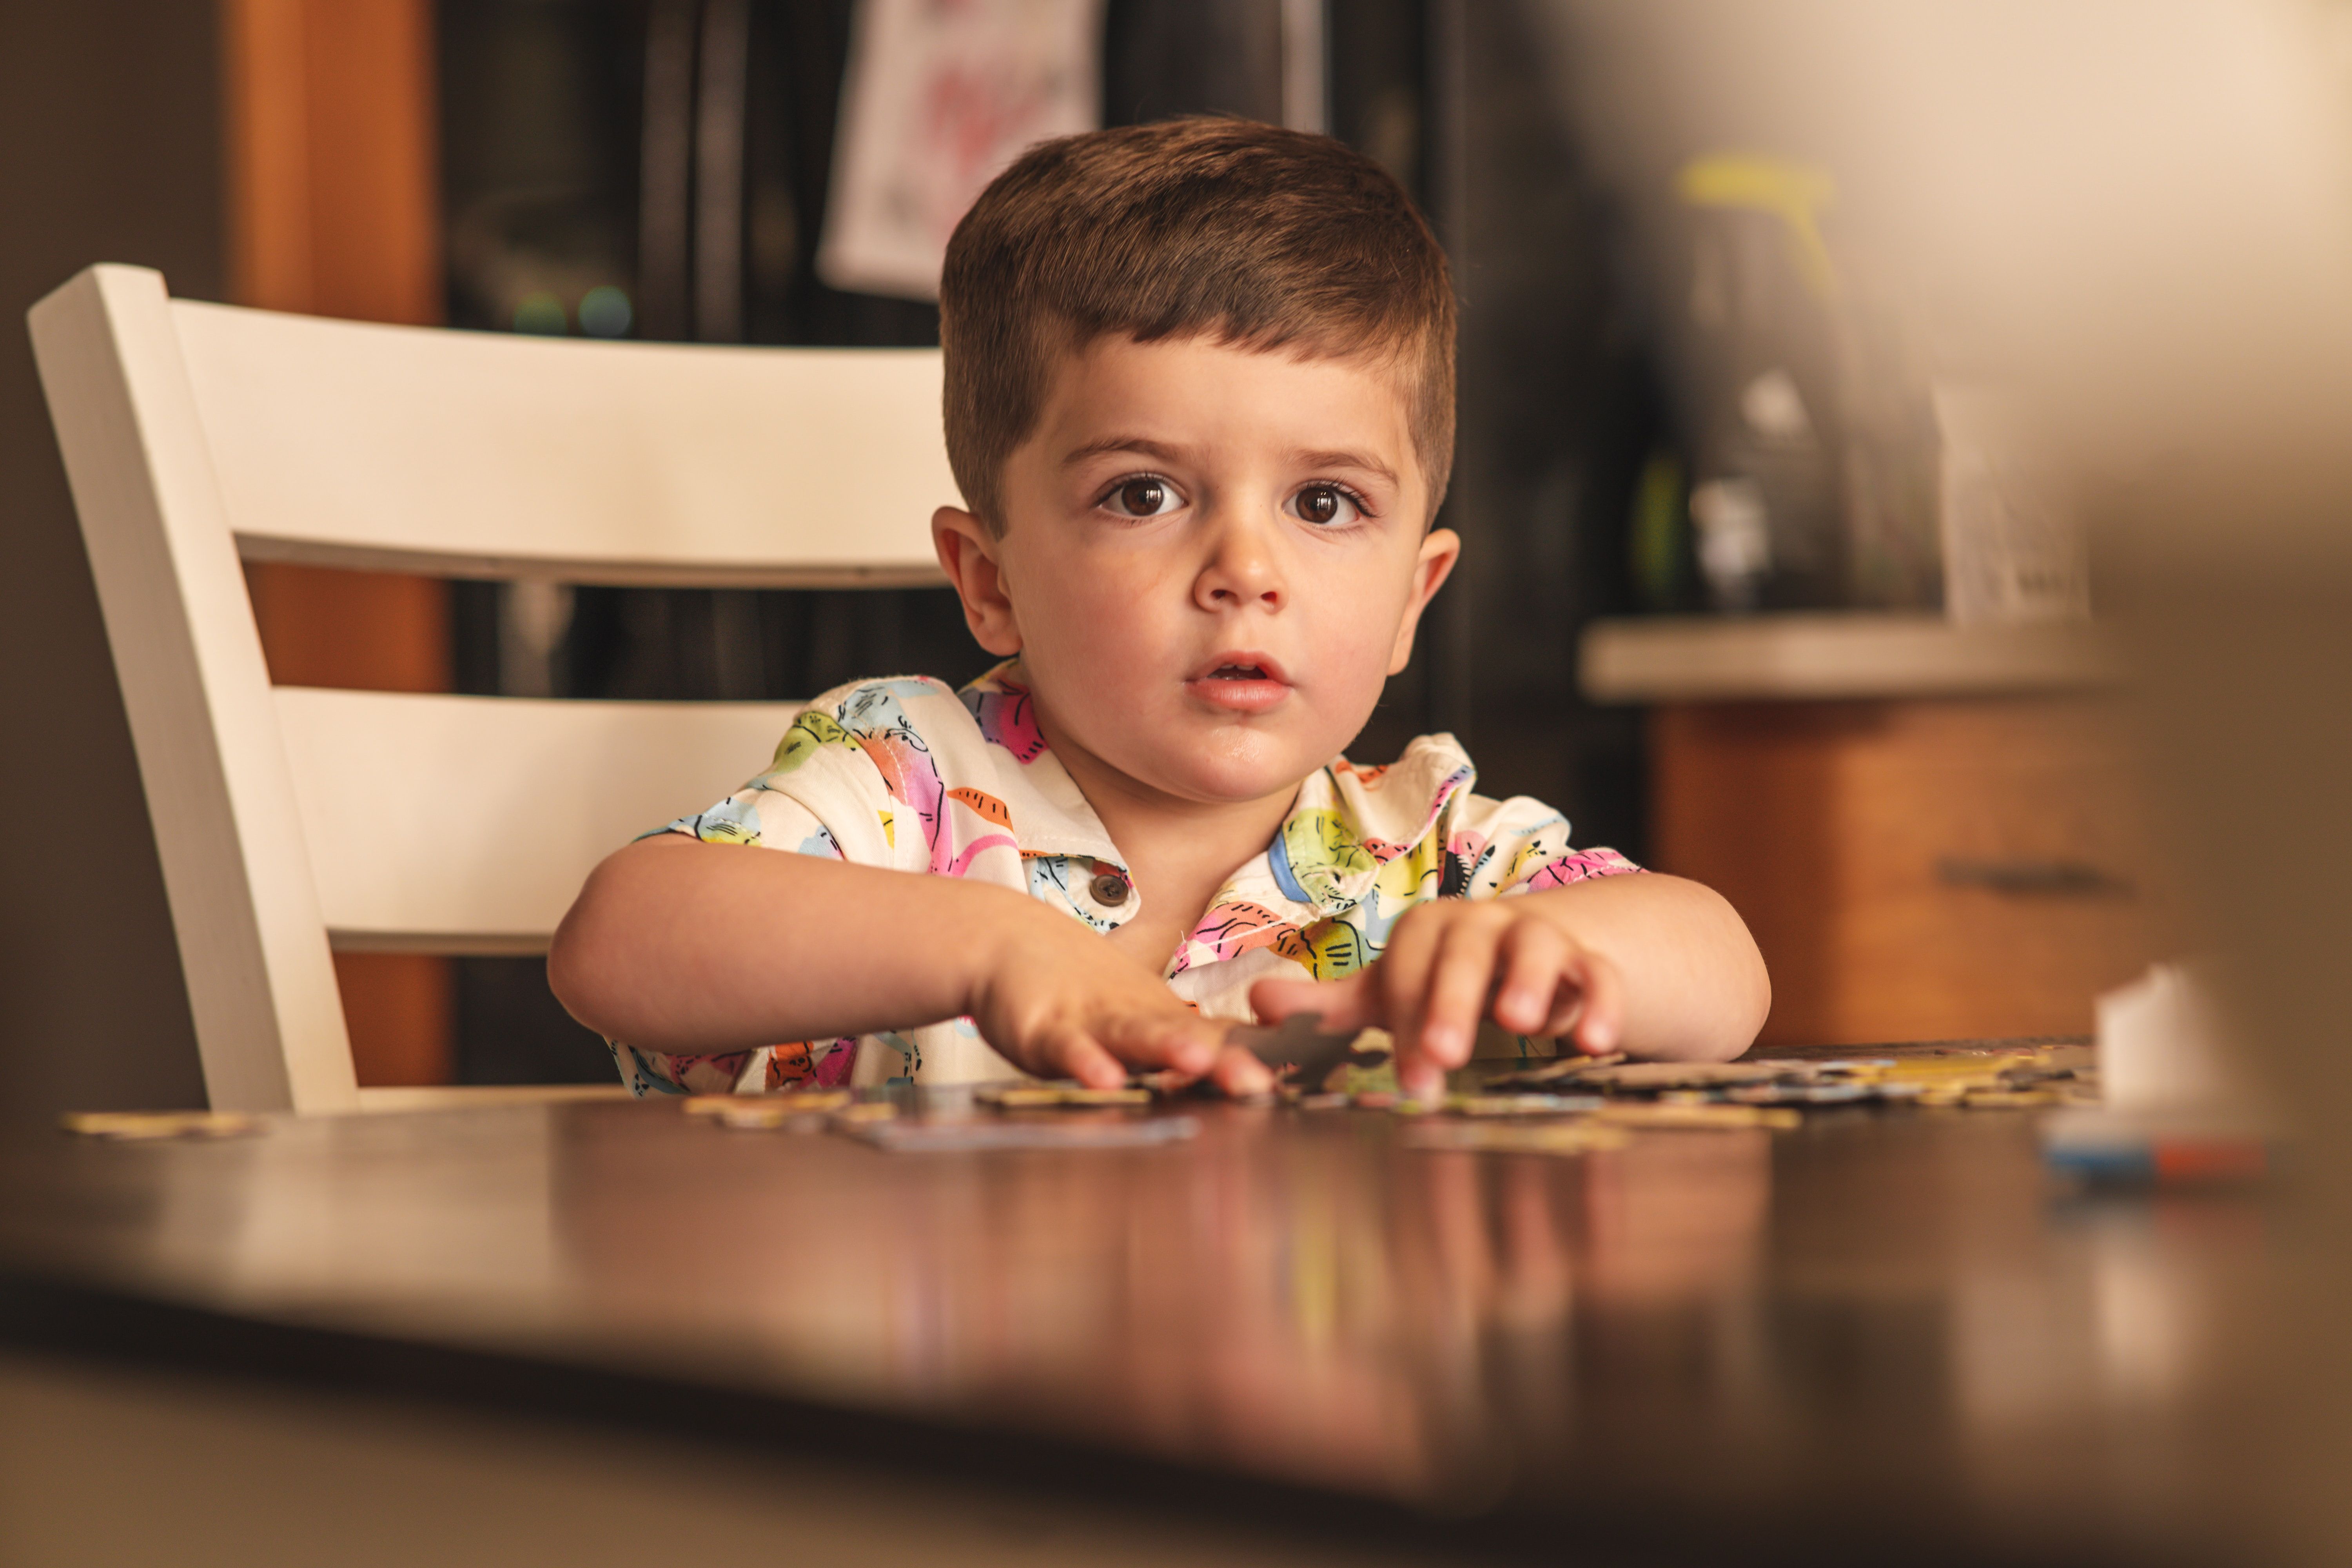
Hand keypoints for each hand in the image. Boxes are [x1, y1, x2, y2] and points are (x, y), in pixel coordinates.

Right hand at [971, 901, 1270, 1093]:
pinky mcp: (1045, 1027)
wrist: (1009, 940)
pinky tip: (1103, 1079)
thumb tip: (1262, 1073)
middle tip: (1261, 1084)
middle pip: (1189, 1037)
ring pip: (1134, 1034)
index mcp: (1168, 1022)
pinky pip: (1067, 1047)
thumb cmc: (1083, 993)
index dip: (1262, 1062)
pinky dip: (1083, 1063)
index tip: (1305, 1083)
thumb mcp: (1143, 1022)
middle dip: (1226, 1061)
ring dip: (1165, 1047)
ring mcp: (1092, 1021)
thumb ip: (1195, 1045)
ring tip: (1196, 1059)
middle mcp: (1139, 1020)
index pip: (1225, 1042)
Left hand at [1247, 899, 1622, 1101]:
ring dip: (1527, 983)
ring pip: (1536, 946)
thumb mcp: (1393, 994)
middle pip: (1465, 952)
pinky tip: (1596, 1042)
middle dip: (1453, 1002)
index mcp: (1428, 932)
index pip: (1408, 965)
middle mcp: (1482, 924)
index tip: (1410, 1076)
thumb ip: (1334, 1006)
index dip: (1405, 1015)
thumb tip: (1256, 1005)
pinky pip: (1600, 974)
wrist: (1534, 959)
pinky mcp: (1589, 964)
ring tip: (1519, 1024)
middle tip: (1443, 1056)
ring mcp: (1538, 939)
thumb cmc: (1446, 983)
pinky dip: (1601, 1003)